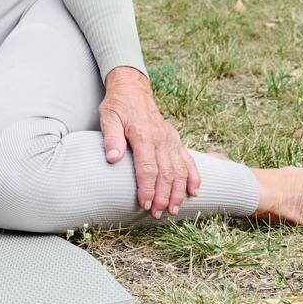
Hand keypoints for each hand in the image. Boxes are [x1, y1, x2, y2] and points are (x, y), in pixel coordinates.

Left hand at [100, 66, 198, 216]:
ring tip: (173, 210)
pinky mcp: (175, 140)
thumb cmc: (117, 106)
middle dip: (162, 196)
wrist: (133, 89)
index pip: (148, 168)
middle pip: (166, 173)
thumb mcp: (108, 117)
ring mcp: (170, 140)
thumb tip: (112, 158)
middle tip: (157, 214)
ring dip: (178, 192)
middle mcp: (161, 139)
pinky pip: (188, 160)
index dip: (147, 189)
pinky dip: (193, 176)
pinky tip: (194, 192)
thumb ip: (111, 138)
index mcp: (144, 135)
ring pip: (179, 170)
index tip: (144, 205)